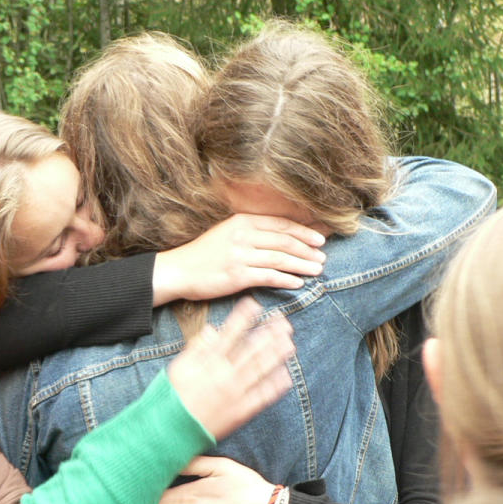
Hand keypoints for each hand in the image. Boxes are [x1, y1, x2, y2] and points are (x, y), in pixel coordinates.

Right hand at [151, 214, 325, 305]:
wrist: (179, 270)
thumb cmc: (206, 253)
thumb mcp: (228, 232)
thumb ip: (253, 231)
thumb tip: (283, 236)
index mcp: (242, 221)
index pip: (281, 224)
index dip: (304, 231)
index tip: (321, 239)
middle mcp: (243, 235)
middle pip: (285, 241)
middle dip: (308, 249)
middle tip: (323, 257)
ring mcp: (240, 255)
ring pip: (281, 258)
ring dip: (303, 265)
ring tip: (317, 270)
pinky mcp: (237, 275)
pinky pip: (269, 276)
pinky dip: (287, 279)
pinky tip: (298, 283)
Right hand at [166, 297, 293, 440]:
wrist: (172, 430)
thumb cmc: (173, 396)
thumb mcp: (179, 367)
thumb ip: (197, 347)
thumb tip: (212, 330)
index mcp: (209, 362)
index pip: (230, 333)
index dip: (244, 317)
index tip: (256, 304)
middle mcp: (225, 375)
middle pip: (252, 350)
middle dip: (270, 333)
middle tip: (284, 321)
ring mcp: (236, 394)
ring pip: (261, 370)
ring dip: (277, 356)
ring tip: (290, 343)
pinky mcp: (241, 412)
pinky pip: (262, 396)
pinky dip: (275, 386)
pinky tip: (286, 376)